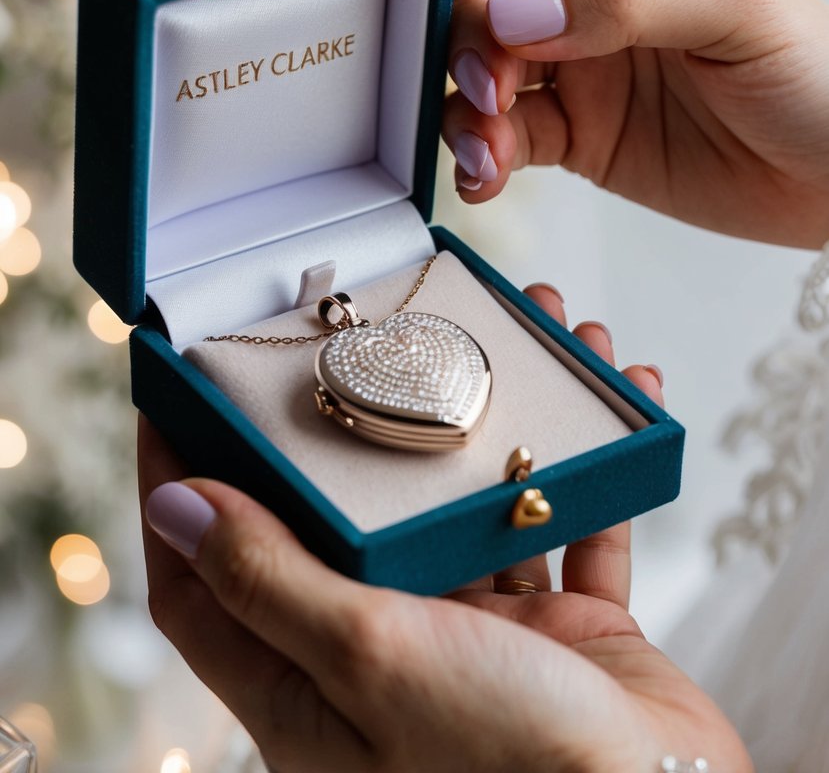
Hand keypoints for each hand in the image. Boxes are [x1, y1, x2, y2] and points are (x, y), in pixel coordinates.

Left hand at [140, 286, 750, 772]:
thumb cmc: (507, 766)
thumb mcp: (370, 657)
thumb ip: (270, 580)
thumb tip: (175, 506)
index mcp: (315, 684)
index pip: (209, 581)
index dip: (182, 491)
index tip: (176, 400)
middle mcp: (388, 652)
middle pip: (348, 515)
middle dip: (368, 414)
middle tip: (376, 331)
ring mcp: (478, 636)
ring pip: (465, 501)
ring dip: (500, 417)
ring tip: (535, 329)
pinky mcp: (561, 628)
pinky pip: (569, 515)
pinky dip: (592, 456)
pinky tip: (618, 388)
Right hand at [443, 0, 828, 248]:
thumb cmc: (819, 72)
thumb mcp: (740, 10)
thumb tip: (515, 16)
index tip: (489, 34)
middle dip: (459, 46)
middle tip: (491, 97)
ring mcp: (572, 62)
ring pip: (473, 70)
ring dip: (462, 110)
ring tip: (489, 155)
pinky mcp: (572, 131)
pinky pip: (498, 136)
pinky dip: (479, 157)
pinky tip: (488, 179)